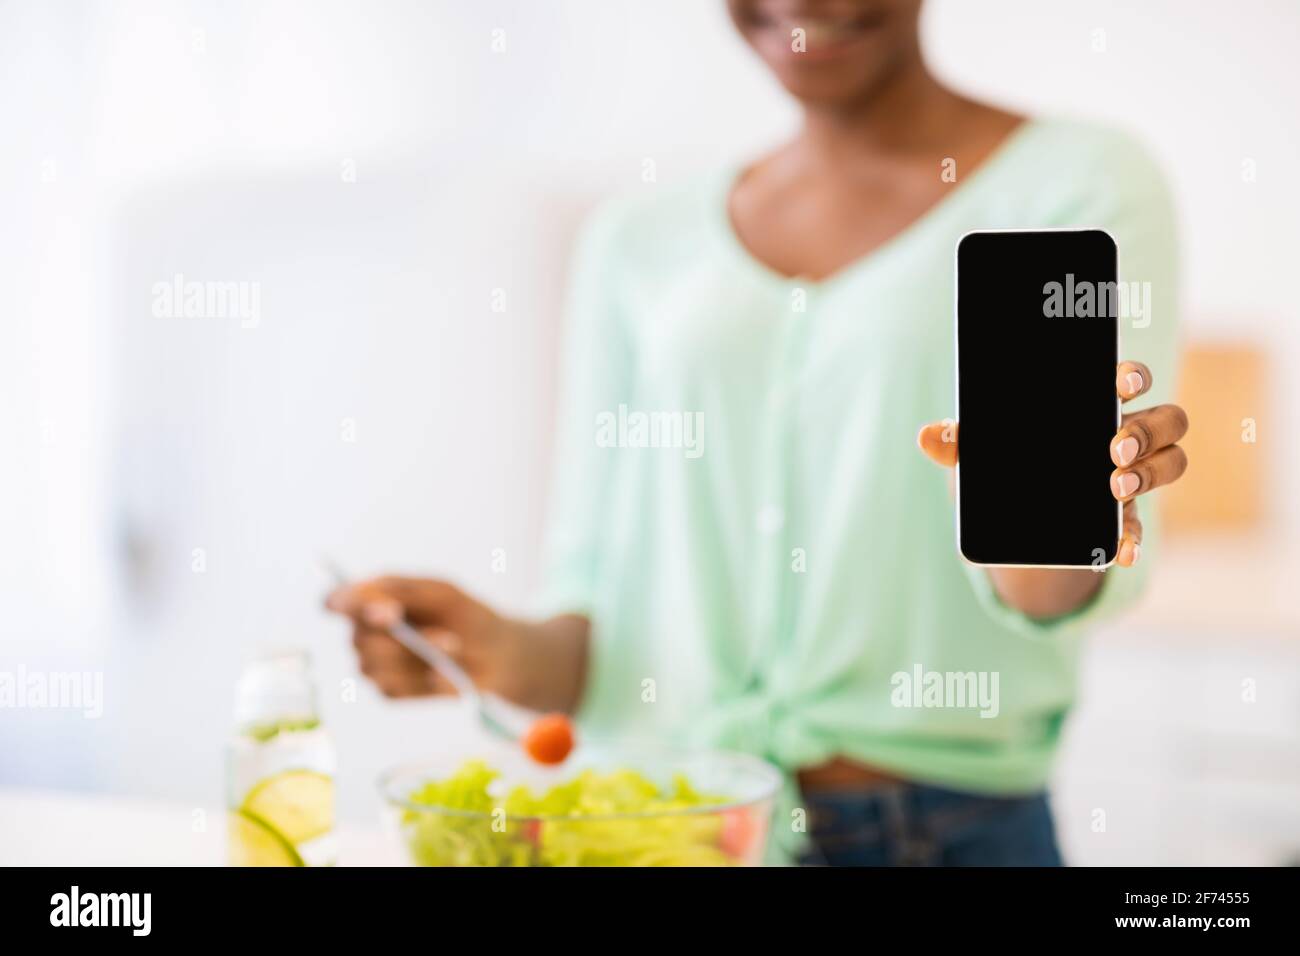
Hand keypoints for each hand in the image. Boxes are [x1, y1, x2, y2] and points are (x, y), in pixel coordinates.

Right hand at [325, 576, 587, 712]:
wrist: (499, 656)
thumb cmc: (468, 616)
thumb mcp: (442, 593)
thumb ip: (404, 591)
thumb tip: (373, 604)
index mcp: (374, 600)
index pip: (337, 600)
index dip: (340, 603)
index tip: (369, 608)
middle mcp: (367, 633)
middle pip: (358, 637)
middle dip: (396, 635)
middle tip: (439, 630)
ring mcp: (377, 665)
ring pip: (373, 666)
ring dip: (414, 658)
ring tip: (453, 646)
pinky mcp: (392, 691)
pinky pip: (392, 689)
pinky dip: (421, 682)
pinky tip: (445, 673)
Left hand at [917, 360, 1188, 567]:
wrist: (1015, 512)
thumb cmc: (1008, 460)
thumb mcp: (981, 451)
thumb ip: (958, 441)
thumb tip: (926, 436)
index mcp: (1093, 404)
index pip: (1128, 377)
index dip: (1133, 375)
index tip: (1121, 384)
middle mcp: (1124, 434)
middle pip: (1167, 418)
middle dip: (1146, 431)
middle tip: (1113, 449)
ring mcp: (1132, 476)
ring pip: (1172, 461)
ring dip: (1151, 473)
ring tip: (1114, 487)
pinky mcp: (1124, 518)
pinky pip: (1143, 527)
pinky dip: (1134, 539)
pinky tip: (1122, 551)